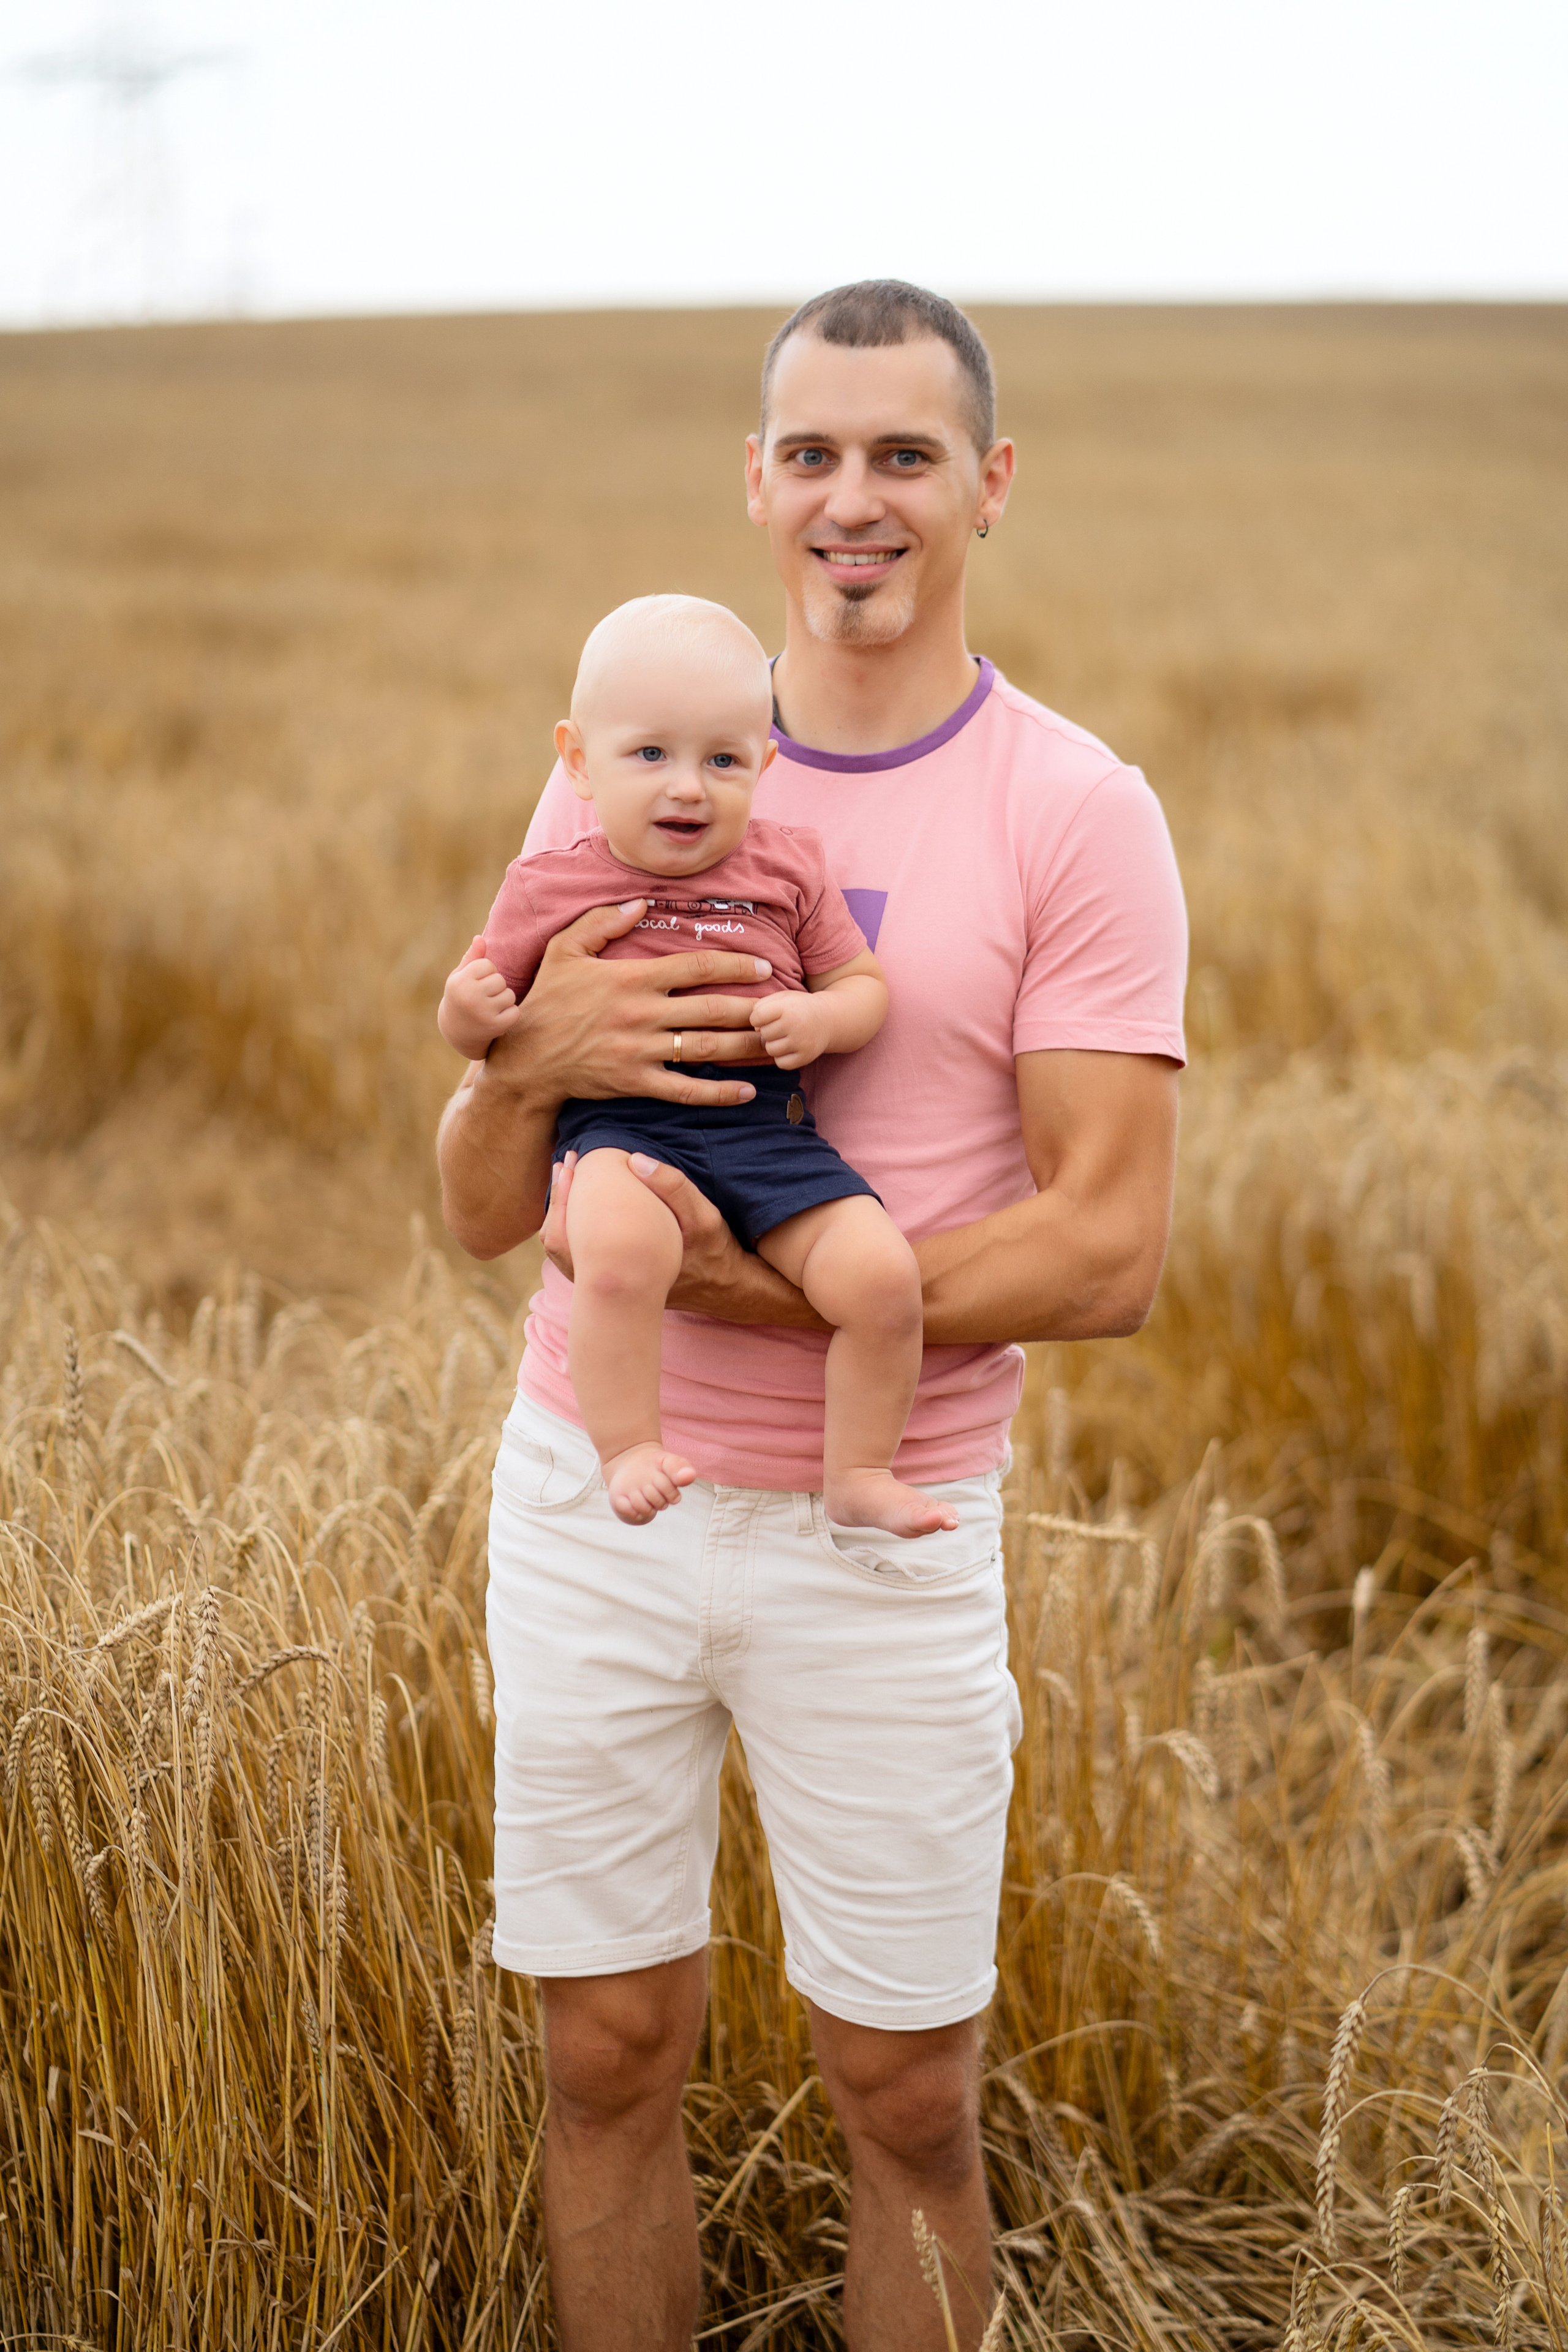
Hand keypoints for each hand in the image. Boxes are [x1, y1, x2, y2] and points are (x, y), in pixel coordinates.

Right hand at [439, 935, 521, 1058]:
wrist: (457, 1031)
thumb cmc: (460, 996)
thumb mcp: (460, 976)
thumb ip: (472, 957)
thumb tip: (480, 938)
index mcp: (460, 982)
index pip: (487, 965)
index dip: (486, 973)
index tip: (477, 982)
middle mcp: (470, 997)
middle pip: (499, 980)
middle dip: (496, 986)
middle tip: (485, 995)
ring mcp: (483, 1013)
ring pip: (509, 995)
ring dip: (504, 999)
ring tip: (491, 1005)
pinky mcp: (495, 1027)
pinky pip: (515, 1012)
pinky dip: (510, 1013)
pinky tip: (498, 1016)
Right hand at [484, 899, 775, 1111]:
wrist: (525, 1059)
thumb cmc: (546, 1000)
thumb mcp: (564, 949)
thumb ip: (601, 922)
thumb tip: (641, 903)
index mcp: (631, 978)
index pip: (695, 966)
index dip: (734, 964)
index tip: (762, 965)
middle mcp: (642, 1014)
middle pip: (712, 1008)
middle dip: (753, 1007)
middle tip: (784, 1005)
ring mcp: (641, 1051)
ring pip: (706, 1048)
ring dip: (746, 1046)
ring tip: (777, 1042)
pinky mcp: (636, 1083)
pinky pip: (686, 1090)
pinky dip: (719, 1092)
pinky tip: (747, 1090)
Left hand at [543, 1150, 826, 1328]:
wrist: (725, 1290)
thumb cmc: (715, 1251)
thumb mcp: (704, 1216)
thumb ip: (673, 1187)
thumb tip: (634, 1160)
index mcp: (627, 1262)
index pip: (577, 1227)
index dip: (566, 1193)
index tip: (568, 1162)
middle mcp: (612, 1280)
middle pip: (561, 1244)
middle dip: (556, 1202)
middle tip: (560, 1166)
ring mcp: (611, 1286)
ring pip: (567, 1253)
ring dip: (561, 1217)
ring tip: (564, 1182)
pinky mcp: (616, 1284)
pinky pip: (580, 1258)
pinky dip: (573, 1231)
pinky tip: (581, 1206)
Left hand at [748, 989, 830, 1070]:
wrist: (828, 1020)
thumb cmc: (798, 1007)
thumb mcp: (781, 998)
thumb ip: (761, 1006)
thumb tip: (755, 1027)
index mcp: (787, 1007)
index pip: (757, 1017)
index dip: (757, 1017)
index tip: (766, 1016)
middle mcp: (795, 1025)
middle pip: (764, 1034)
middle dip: (768, 1030)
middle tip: (780, 1026)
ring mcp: (801, 1043)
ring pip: (770, 1049)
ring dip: (774, 1044)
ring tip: (784, 1036)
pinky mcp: (805, 1057)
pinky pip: (780, 1063)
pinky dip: (782, 1057)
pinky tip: (790, 1047)